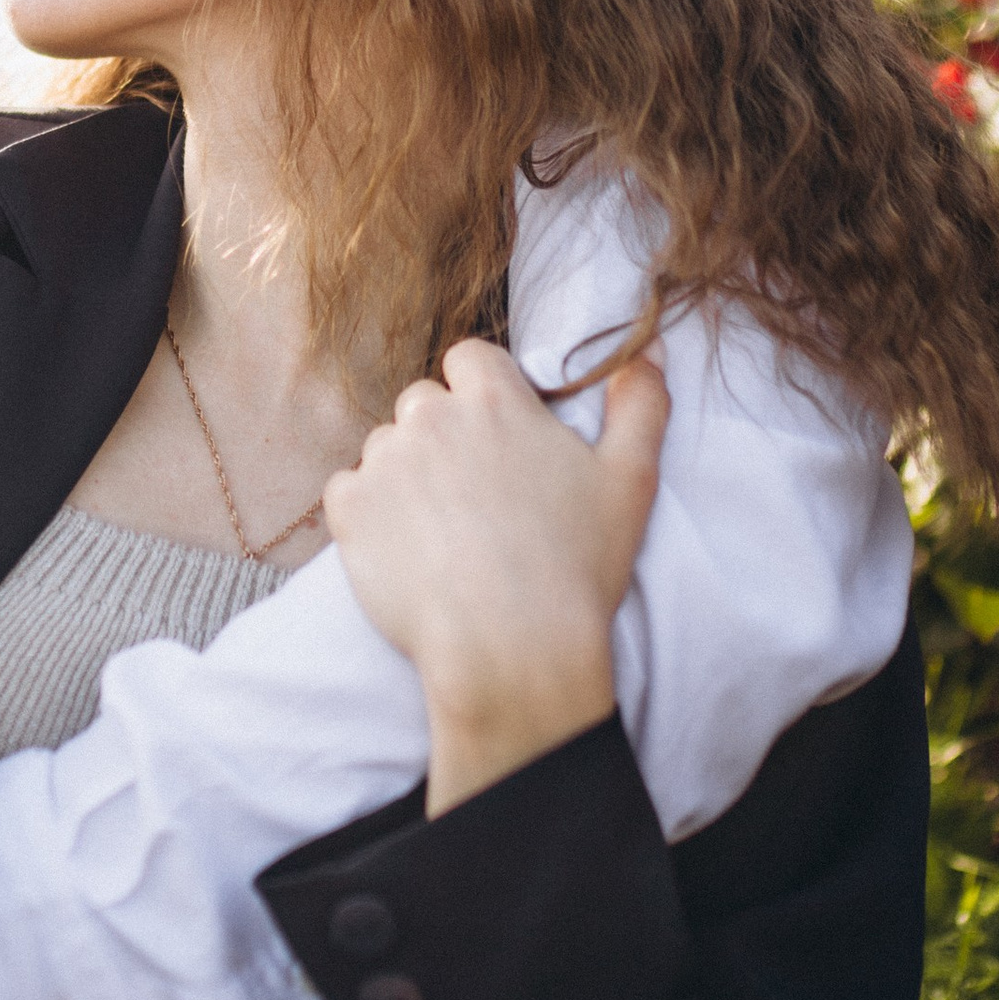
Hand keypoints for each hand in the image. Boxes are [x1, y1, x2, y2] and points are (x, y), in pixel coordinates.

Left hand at [325, 338, 667, 813]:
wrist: (510, 650)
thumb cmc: (576, 569)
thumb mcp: (631, 481)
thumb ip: (642, 403)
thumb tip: (649, 349)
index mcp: (494, 400)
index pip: (469, 359)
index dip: (481, 393)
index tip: (499, 440)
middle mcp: (430, 417)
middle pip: (425, 404)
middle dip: (444, 437)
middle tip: (477, 498)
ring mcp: (383, 461)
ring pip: (386, 449)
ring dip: (407, 477)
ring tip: (446, 535)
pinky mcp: (349, 509)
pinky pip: (350, 493)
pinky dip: (370, 516)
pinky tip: (410, 552)